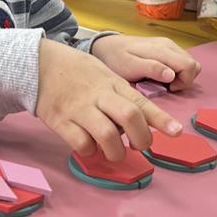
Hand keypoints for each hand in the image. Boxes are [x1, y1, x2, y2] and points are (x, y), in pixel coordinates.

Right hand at [36, 39, 183, 161]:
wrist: (40, 64)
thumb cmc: (78, 72)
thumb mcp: (105, 76)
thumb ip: (124, 96)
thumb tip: (147, 122)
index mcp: (113, 84)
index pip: (142, 102)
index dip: (161, 119)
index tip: (177, 132)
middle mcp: (99, 95)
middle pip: (129, 117)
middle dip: (141, 138)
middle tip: (140, 147)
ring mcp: (79, 108)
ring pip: (107, 135)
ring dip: (116, 151)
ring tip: (115, 152)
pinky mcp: (60, 121)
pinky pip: (81, 143)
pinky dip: (90, 151)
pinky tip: (91, 147)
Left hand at [90, 34, 199, 91]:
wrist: (106, 46)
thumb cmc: (116, 59)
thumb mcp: (129, 67)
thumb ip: (151, 69)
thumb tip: (171, 75)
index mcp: (162, 49)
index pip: (189, 66)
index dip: (183, 82)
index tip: (168, 90)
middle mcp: (169, 45)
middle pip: (193, 64)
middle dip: (185, 80)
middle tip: (167, 88)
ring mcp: (168, 45)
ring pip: (190, 63)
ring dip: (182, 76)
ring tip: (164, 83)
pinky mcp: (166, 48)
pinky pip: (181, 61)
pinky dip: (178, 72)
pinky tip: (162, 77)